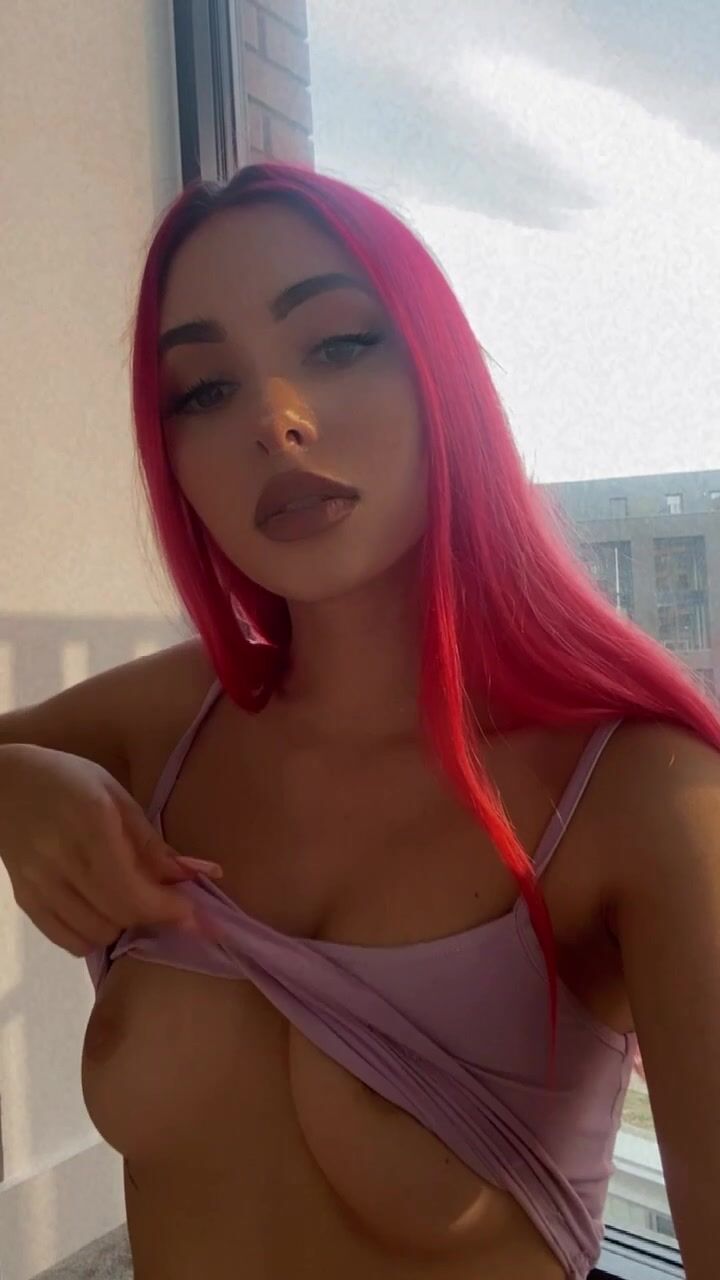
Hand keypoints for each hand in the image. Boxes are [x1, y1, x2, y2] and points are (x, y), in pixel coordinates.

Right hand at [0, 743, 223, 956]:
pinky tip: (104, 912)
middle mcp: (62, 862)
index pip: (133, 891)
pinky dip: (94, 935)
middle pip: (118, 916)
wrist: (2, 786)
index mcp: (90, 828)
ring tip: (134, 902)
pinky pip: (67, 940)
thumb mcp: (115, 795)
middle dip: (153, 918)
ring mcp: (40, 886)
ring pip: (95, 934)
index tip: (193, 913)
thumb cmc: (67, 780)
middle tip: (170, 906)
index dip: (167, 909)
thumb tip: (191, 875)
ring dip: (124, 926)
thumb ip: (150, 840)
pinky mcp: (27, 901)